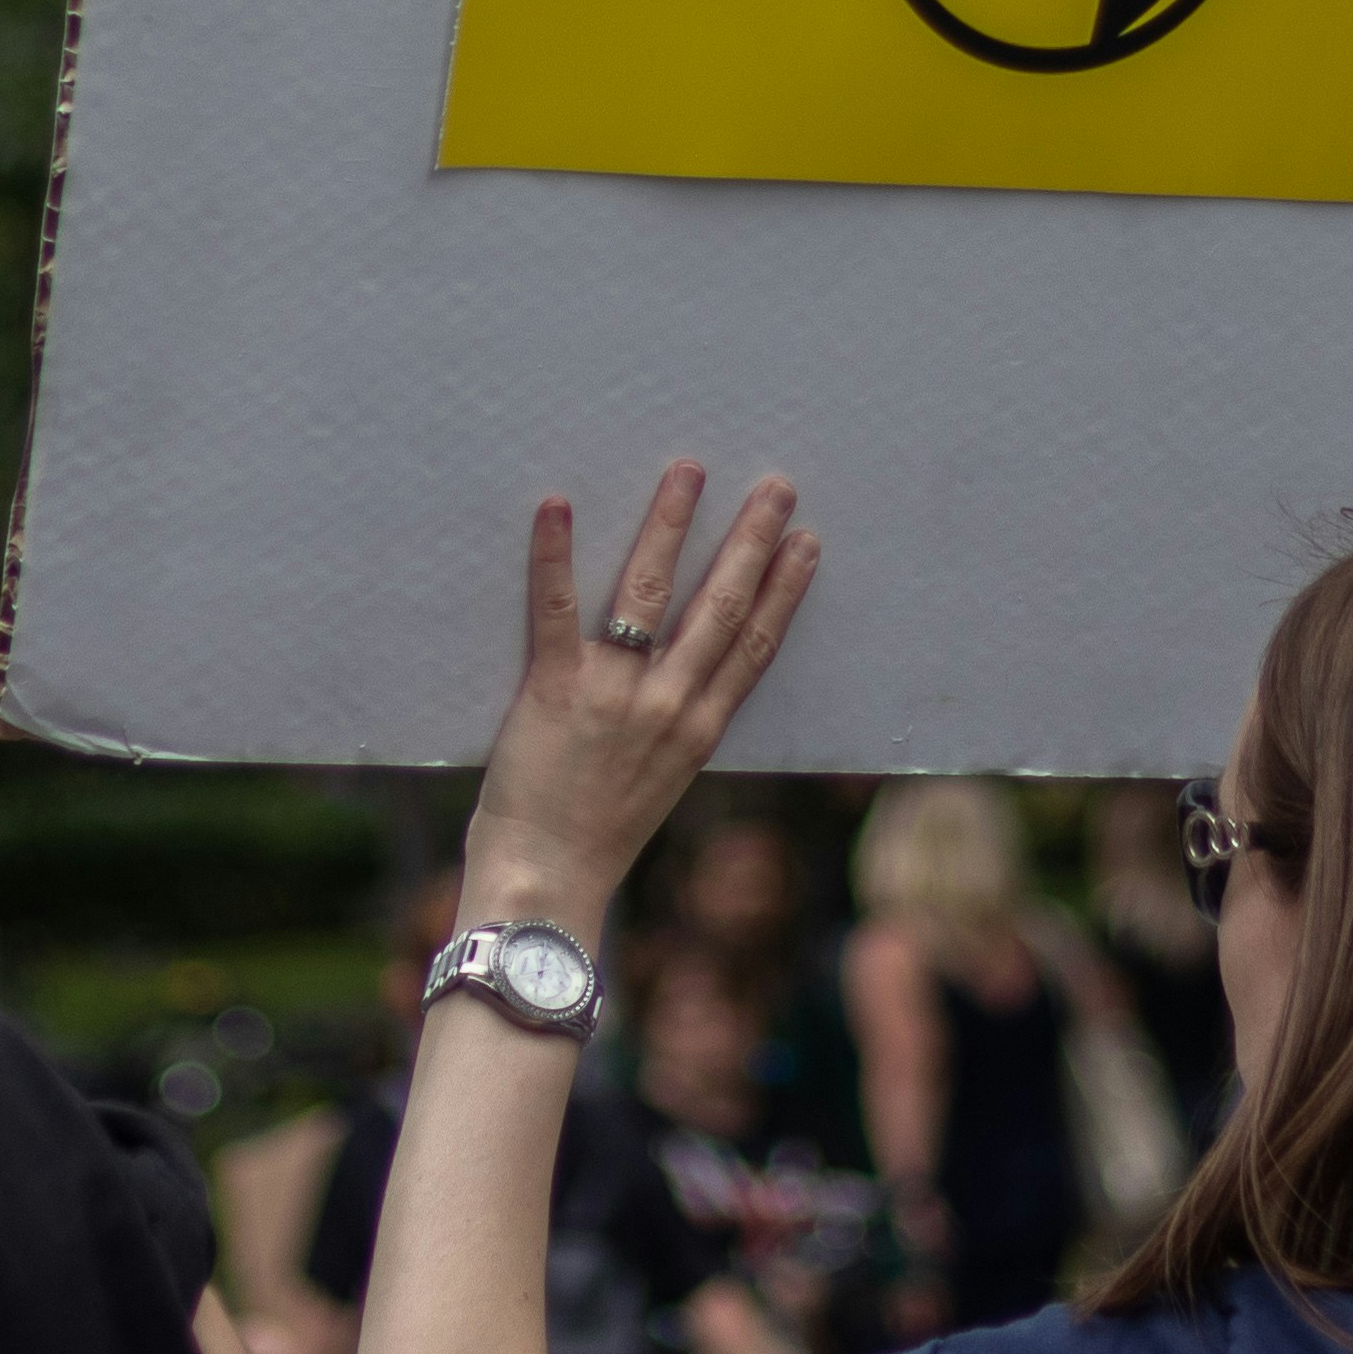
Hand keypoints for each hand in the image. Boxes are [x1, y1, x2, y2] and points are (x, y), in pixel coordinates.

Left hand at [464, 463, 818, 930]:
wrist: (545, 884)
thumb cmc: (591, 841)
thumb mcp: (658, 786)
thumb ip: (671, 732)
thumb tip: (681, 688)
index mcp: (698, 731)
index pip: (755, 647)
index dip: (786, 591)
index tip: (807, 543)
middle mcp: (668, 705)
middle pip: (721, 607)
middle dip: (750, 541)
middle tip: (775, 486)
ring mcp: (614, 694)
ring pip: (651, 592)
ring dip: (671, 524)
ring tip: (688, 470)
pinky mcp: (554, 688)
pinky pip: (556, 609)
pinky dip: (556, 553)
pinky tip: (558, 504)